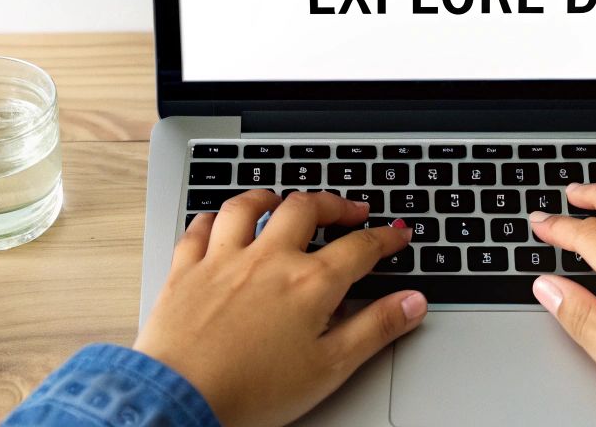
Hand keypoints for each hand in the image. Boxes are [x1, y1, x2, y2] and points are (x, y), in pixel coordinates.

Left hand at [133, 190, 426, 426]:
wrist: (183, 398)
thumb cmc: (253, 391)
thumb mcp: (330, 368)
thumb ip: (375, 329)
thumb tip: (413, 303)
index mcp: (309, 283)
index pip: (360, 247)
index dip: (386, 237)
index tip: (398, 233)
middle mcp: (268, 259)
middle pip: (306, 210)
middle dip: (333, 204)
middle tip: (349, 210)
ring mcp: (224, 259)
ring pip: (248, 207)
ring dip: (269, 197)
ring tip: (282, 199)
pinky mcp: (186, 270)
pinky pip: (200, 228)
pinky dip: (213, 218)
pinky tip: (219, 220)